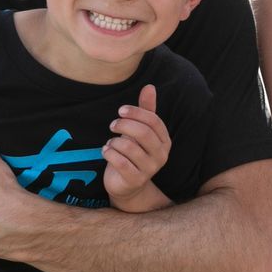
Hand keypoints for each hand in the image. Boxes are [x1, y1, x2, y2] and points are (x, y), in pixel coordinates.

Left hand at [104, 84, 170, 205]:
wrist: (127, 185)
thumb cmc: (133, 153)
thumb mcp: (139, 131)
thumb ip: (146, 110)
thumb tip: (150, 86)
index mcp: (165, 141)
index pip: (154, 121)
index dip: (136, 112)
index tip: (121, 111)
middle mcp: (161, 156)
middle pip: (143, 133)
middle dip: (124, 125)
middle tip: (112, 125)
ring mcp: (150, 170)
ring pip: (129, 147)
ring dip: (114, 141)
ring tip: (110, 143)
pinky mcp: (135, 180)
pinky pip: (120, 162)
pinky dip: (109, 153)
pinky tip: (106, 151)